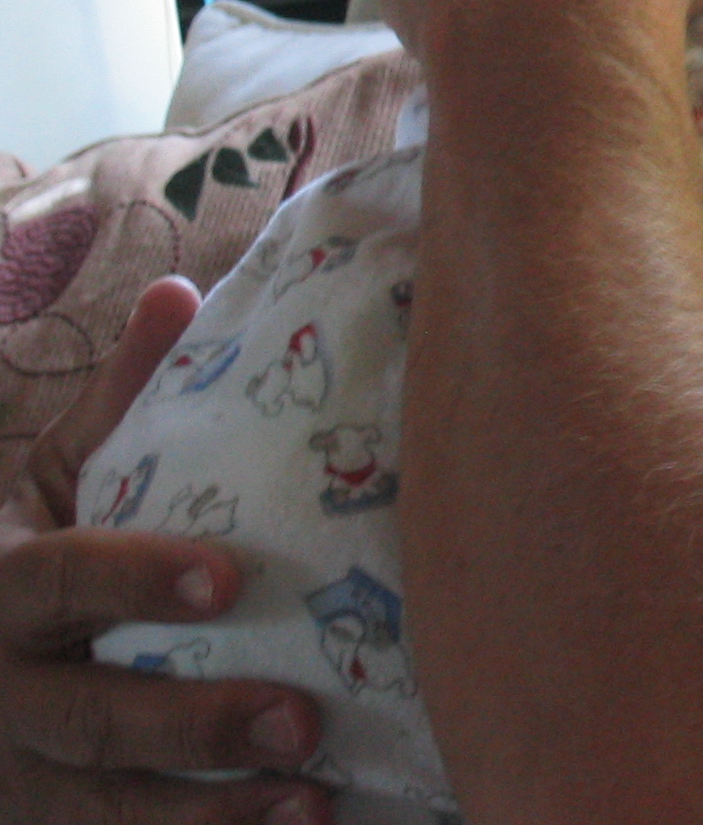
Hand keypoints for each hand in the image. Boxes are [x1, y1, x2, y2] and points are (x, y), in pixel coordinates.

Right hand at [0, 279, 327, 823]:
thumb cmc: (24, 565)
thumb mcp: (50, 482)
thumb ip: (118, 405)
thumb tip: (178, 290)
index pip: (59, 584)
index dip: (136, 581)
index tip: (229, 578)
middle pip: (88, 722)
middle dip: (191, 726)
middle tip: (301, 717)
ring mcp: (16, 782)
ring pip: (101, 814)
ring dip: (208, 818)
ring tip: (312, 802)